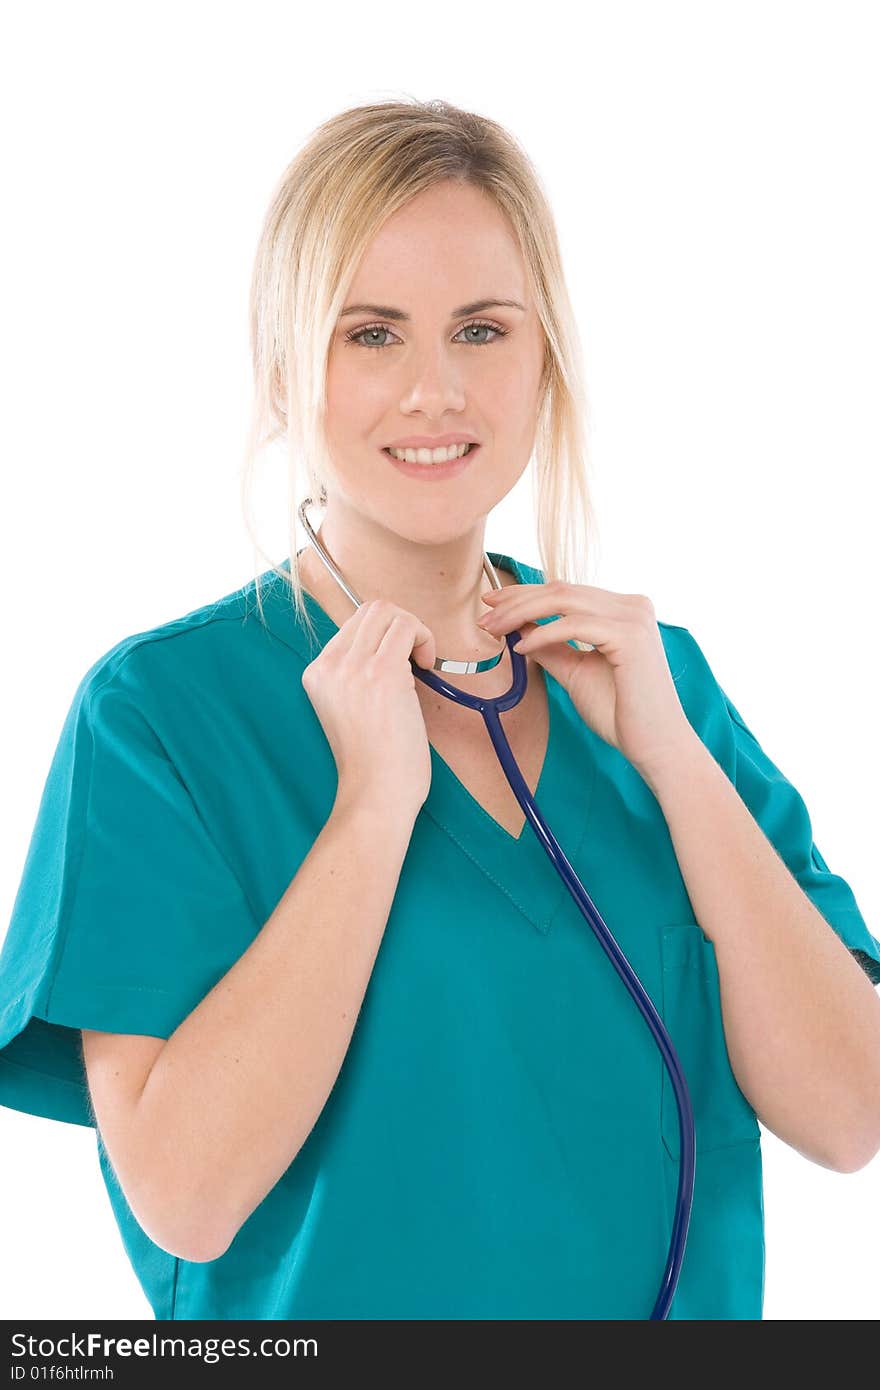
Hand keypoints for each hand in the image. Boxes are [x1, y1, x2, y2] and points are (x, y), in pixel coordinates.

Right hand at [301, 598, 435, 815]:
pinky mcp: (380, 673)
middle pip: (370, 609)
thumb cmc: (374, 761)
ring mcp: (351, 667)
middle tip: (415, 658)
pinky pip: (406, 626)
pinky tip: (427, 666)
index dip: (384, 634)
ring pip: (387, 611)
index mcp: (317, 673)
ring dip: (414, 630)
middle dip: (401, 625)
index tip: (401, 662)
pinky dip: (425, 638)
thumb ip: (359, 675)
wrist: (375, 794)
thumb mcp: (351, 708)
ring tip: (420, 663)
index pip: (353, 624)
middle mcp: (329, 665)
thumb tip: (394, 643)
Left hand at [479, 581, 697, 778]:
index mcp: (623, 610)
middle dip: (517, 600)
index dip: (525, 594)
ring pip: (564, 600)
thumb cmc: (621, 714)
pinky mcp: (630, 635)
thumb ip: (551, 648)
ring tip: (494, 630)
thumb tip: (518, 630)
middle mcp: (632, 605)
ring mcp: (634, 617)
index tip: (493, 605)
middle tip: (484, 614)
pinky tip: (522, 648)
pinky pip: (574, 625)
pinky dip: (543, 634)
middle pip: (562, 590)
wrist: (655, 746)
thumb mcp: (576, 673)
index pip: (566, 591)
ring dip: (522, 613)